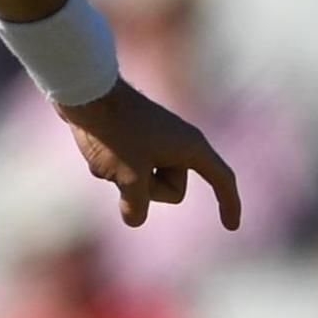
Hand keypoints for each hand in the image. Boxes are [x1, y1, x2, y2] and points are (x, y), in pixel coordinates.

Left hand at [56, 79, 242, 230]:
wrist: (86, 92)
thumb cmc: (115, 131)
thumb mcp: (128, 177)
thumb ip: (136, 206)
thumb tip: (134, 217)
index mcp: (190, 146)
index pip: (221, 178)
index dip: (229, 203)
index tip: (230, 226)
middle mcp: (176, 143)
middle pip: (171, 190)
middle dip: (146, 190)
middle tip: (125, 166)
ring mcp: (152, 141)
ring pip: (144, 183)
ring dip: (123, 178)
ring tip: (108, 153)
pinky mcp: (130, 140)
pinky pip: (125, 170)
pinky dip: (111, 168)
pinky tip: (97, 148)